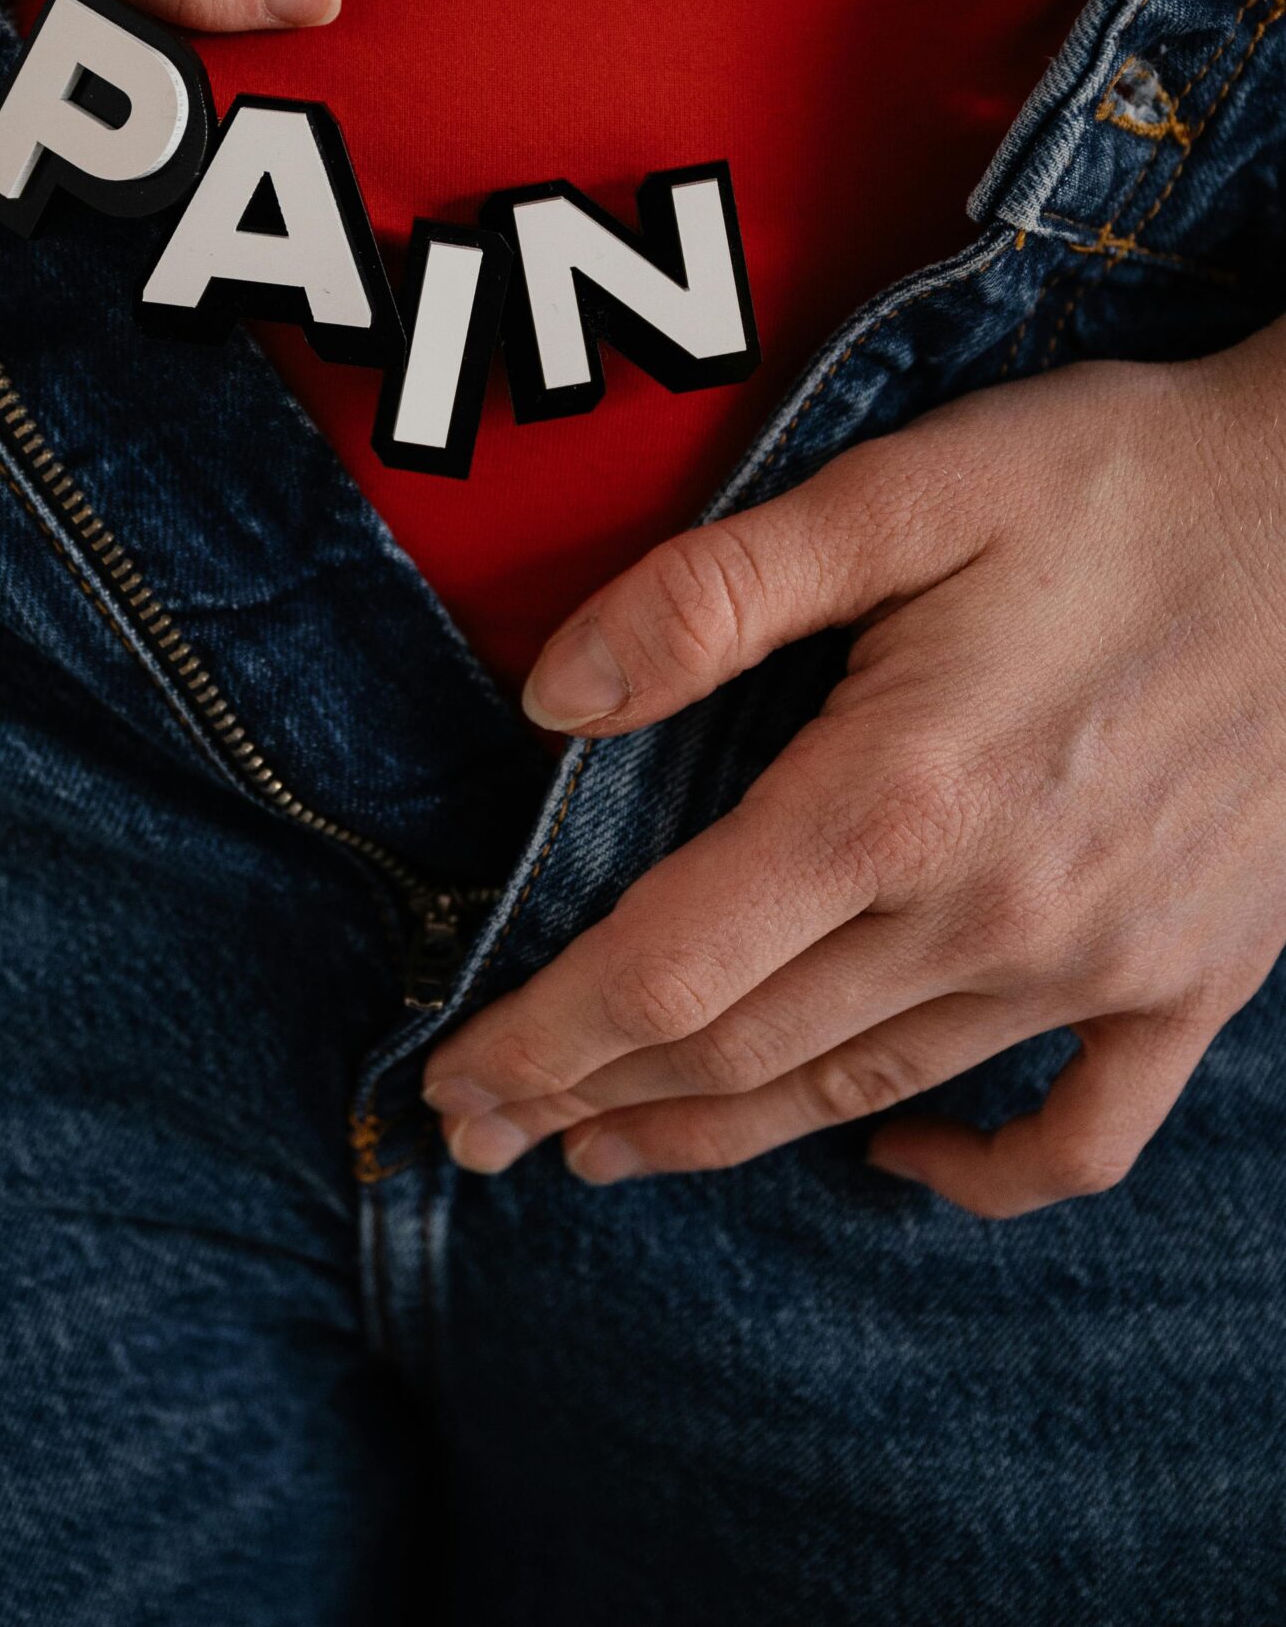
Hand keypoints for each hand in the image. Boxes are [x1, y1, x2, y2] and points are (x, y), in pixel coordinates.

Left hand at [424, 329, 1285, 1215]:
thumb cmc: (1115, 477)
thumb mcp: (898, 490)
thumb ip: (712, 596)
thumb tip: (551, 698)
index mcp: (893, 796)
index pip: (667, 968)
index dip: (544, 1040)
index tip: (454, 1085)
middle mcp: (988, 913)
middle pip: (743, 1051)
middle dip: (595, 1099)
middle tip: (490, 1132)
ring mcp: (1099, 965)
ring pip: (867, 1094)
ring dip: (723, 1136)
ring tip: (615, 1154)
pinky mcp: (1194, 976)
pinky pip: (1081, 1131)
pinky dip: (982, 1172)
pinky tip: (900, 1160)